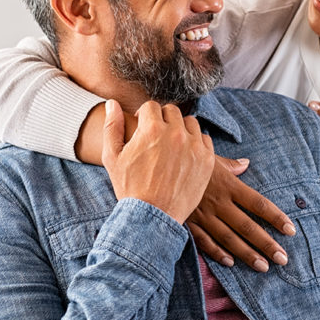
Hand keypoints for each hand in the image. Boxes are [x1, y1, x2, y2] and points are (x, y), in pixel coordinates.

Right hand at [102, 100, 214, 223]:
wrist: (152, 216)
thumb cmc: (129, 187)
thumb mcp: (112, 157)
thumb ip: (112, 126)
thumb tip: (112, 103)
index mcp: (151, 128)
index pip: (151, 106)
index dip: (144, 116)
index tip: (143, 127)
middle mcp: (175, 133)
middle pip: (172, 111)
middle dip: (162, 120)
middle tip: (157, 136)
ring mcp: (193, 146)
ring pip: (190, 123)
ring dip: (181, 129)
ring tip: (172, 144)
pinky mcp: (207, 160)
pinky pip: (204, 139)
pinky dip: (195, 143)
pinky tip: (185, 154)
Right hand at [186, 156, 296, 271]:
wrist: (155, 165)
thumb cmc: (185, 158)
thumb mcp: (209, 157)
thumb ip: (230, 164)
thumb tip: (246, 163)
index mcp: (228, 185)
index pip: (258, 203)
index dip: (276, 217)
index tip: (290, 230)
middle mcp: (218, 202)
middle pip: (247, 226)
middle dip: (266, 244)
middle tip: (282, 259)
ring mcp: (203, 215)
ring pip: (229, 238)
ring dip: (246, 254)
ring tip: (263, 266)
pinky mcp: (188, 222)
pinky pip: (204, 241)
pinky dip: (217, 253)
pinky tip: (230, 263)